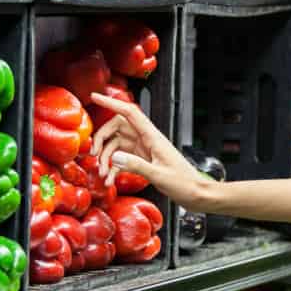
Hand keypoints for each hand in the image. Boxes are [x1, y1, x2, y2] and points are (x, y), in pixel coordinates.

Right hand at [89, 93, 203, 204]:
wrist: (196, 194)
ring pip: (117, 144)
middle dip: (102, 139)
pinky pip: (122, 158)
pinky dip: (113, 168)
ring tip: (102, 174)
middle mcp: (147, 139)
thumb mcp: (159, 175)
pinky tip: (109, 180)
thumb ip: (136, 166)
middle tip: (93, 155)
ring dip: (106, 158)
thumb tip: (114, 157)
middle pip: (117, 128)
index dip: (111, 103)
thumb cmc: (184, 183)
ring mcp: (144, 149)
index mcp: (153, 137)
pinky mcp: (143, 160)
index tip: (95, 96)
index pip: (130, 113)